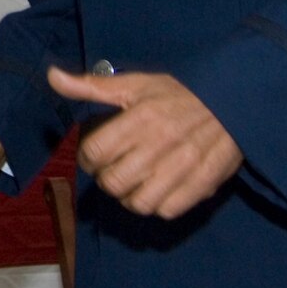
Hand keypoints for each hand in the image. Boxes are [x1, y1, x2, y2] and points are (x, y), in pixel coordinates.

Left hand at [48, 66, 243, 218]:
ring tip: (133, 184)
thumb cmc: (178, 93)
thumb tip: (53, 76)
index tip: (94, 154)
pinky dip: (157, 206)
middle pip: (113, 182)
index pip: (95, 152)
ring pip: (138, 203)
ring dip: (129, 197)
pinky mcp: (202, 184)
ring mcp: (183, 167)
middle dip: (106, 179)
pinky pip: (167, 211)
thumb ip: (92, 86)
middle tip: (113, 170)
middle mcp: (160, 144)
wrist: (233, 100)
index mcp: (140, 118)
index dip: (87, 157)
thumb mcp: (135, 84)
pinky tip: (157, 190)